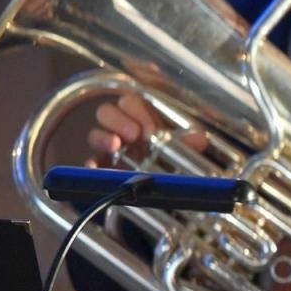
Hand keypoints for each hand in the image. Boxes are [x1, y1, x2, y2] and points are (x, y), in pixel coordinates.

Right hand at [84, 93, 206, 166]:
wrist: (163, 188)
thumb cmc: (171, 160)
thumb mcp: (183, 150)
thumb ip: (189, 143)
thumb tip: (200, 138)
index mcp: (141, 119)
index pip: (131, 102)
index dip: (139, 111)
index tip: (152, 129)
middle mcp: (122, 130)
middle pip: (107, 111)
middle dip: (119, 119)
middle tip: (135, 134)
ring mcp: (110, 149)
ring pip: (95, 133)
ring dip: (103, 136)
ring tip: (115, 145)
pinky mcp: (102, 168)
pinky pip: (89, 162)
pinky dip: (90, 163)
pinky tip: (95, 167)